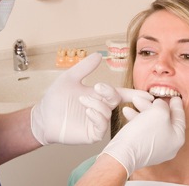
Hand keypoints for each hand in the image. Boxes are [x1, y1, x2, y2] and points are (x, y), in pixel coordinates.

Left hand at [31, 53, 152, 144]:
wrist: (42, 116)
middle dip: (110, 93)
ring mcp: (96, 122)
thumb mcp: (70, 78)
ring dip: (99, 104)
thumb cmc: (56, 98)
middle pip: (116, 100)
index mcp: (99, 96)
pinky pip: (101, 126)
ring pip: (108, 113)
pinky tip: (88, 111)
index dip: (133, 94)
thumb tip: (98, 55)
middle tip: (98, 88)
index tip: (146, 94)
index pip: (120, 94)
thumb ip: (85, 68)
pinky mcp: (91, 133)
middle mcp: (100, 108)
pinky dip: (98, 116)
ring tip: (84, 100)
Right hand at [101, 96, 185, 177]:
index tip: (175, 97)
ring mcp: (155, 149)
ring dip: (143, 110)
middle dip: (154, 106)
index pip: (180, 117)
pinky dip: (137, 120)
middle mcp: (168, 146)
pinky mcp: (142, 150)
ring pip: (151, 124)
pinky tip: (127, 111)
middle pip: (164, 120)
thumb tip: (160, 104)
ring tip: (134, 101)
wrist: (124, 153)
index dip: (176, 105)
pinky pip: (142, 130)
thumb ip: (163, 105)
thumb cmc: (144, 133)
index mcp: (177, 138)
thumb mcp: (158, 112)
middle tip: (150, 96)